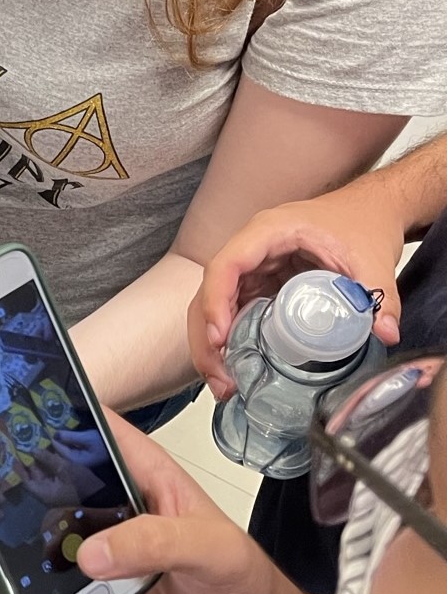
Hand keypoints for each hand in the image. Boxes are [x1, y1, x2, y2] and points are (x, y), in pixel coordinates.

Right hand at [0, 415, 284, 593]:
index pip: (74, 431)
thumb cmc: (236, 573)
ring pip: (25, 562)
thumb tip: (91, 553)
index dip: (29, 422)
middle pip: (26, 492)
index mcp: (127, 471)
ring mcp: (83, 555)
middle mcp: (96, 506)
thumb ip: (155, 540)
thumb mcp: (210, 546)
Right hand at [189, 178, 404, 399]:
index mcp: (268, 232)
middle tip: (220, 378)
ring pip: (215, 304)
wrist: (370, 210)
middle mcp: (251, 249)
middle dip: (206, 337)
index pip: (226, 266)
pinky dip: (230, 339)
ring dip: (212, 344)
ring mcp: (254, 267)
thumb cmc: (362, 222)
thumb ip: (381, 295)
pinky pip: (235, 310)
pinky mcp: (262, 283)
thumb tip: (387, 334)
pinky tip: (236, 367)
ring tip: (224, 384)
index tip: (220, 338)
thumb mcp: (374, 258)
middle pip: (210, 292)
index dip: (217, 302)